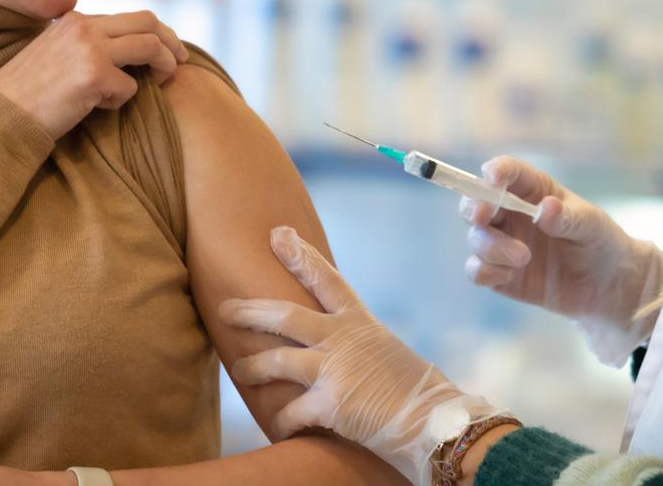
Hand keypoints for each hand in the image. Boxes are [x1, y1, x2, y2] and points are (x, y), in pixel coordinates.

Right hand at [0, 10, 190, 138]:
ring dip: (165, 64)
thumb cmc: (27, 93)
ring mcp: (90, 49)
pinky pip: (130, 88)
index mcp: (76, 21)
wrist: (0, 115)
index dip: (154, 33)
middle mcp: (84, 27)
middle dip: (172, 40)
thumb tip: (127, 55)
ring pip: (149, 46)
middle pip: (147, 21)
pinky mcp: (94, 76)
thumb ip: (86, 46)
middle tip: (182, 60)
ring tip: (165, 81)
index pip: (129, 17)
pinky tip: (99, 108)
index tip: (166, 49)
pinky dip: (122, 100)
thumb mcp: (55, 55)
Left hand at [221, 227, 505, 485]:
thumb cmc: (418, 391)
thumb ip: (359, 345)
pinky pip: (292, 412)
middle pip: (286, 316)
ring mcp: (335, 370)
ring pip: (278, 361)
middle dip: (251, 311)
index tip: (279, 234)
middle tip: (225, 308)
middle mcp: (343, 340)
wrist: (437, 422)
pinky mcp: (331, 405)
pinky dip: (282, 420)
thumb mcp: (387, 353)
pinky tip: (278, 428)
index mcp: (360, 323)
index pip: (326, 279)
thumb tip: (338, 347)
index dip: (300, 255)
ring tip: (239, 369)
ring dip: (254, 366)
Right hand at [462, 156, 662, 363]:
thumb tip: (545, 208)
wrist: (607, 287)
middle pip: (476, 201)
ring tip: (524, 258)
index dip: (495, 171)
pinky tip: (510, 277)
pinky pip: (476, 270)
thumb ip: (567, 218)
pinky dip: (485, 272)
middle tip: (483, 216)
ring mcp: (502, 243)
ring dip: (492, 247)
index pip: (507, 171)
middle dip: (475, 206)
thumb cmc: (600, 243)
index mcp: (533, 190)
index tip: (493, 179)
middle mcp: (511, 213)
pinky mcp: (500, 272)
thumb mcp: (592, 227)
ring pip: (476, 237)